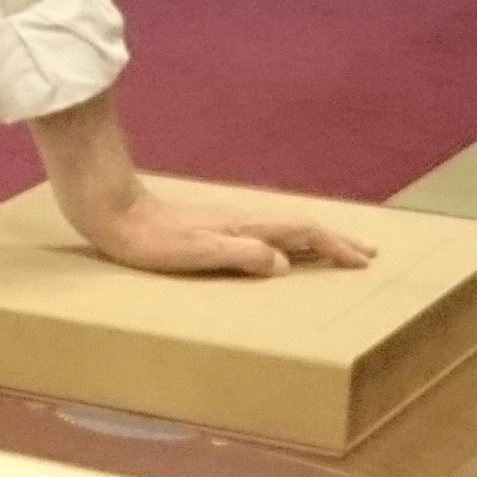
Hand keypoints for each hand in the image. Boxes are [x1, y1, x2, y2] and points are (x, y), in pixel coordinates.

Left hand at [84, 193, 374, 278]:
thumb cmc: (150, 240)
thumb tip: (285, 263)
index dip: (334, 246)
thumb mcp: (196, 252)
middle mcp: (241, 220)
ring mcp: (225, 220)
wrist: (111, 212)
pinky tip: (277, 247)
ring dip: (312, 239)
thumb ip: (241, 255)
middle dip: (333, 240)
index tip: (362, 260)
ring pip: (282, 227)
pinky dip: (285, 239)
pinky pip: (262, 231)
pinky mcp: (209, 224)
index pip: (302, 233)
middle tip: (365, 252)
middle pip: (299, 226)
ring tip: (332, 249)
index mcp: (244, 227)